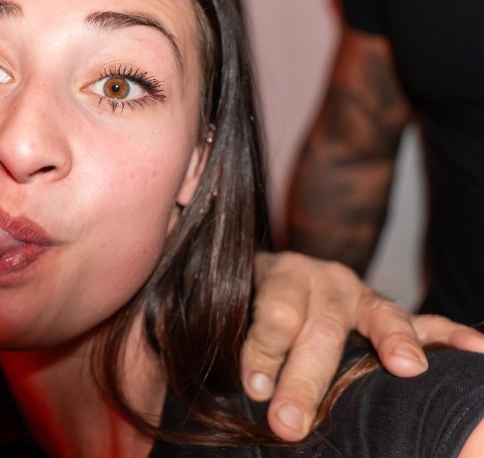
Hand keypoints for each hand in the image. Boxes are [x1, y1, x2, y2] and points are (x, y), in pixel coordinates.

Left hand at [243, 251, 483, 441]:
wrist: (270, 277)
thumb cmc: (248, 306)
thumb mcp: (236, 313)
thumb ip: (249, 345)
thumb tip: (253, 390)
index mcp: (282, 274)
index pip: (277, 313)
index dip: (265, 350)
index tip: (255, 387)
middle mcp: (326, 278)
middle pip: (322, 329)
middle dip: (306, 379)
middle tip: (290, 423)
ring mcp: (362, 294)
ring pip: (381, 320)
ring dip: (394, 345)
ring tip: (407, 367)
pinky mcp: (388, 312)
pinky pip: (427, 323)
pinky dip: (451, 336)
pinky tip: (476, 349)